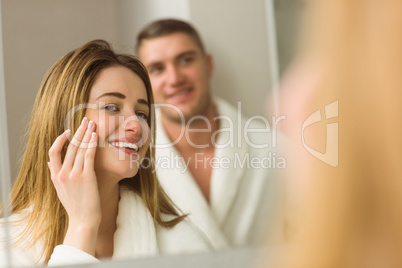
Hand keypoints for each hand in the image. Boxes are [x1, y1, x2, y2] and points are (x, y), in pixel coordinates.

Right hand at [48, 117, 99, 254]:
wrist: (83, 220)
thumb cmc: (75, 205)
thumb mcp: (60, 190)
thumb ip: (54, 175)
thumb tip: (48, 164)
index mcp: (55, 176)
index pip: (53, 152)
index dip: (60, 140)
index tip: (68, 131)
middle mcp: (63, 174)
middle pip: (69, 146)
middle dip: (78, 131)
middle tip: (85, 120)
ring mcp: (74, 175)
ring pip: (79, 149)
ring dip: (87, 134)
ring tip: (92, 124)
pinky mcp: (87, 177)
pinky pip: (89, 156)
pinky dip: (92, 144)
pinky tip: (95, 136)